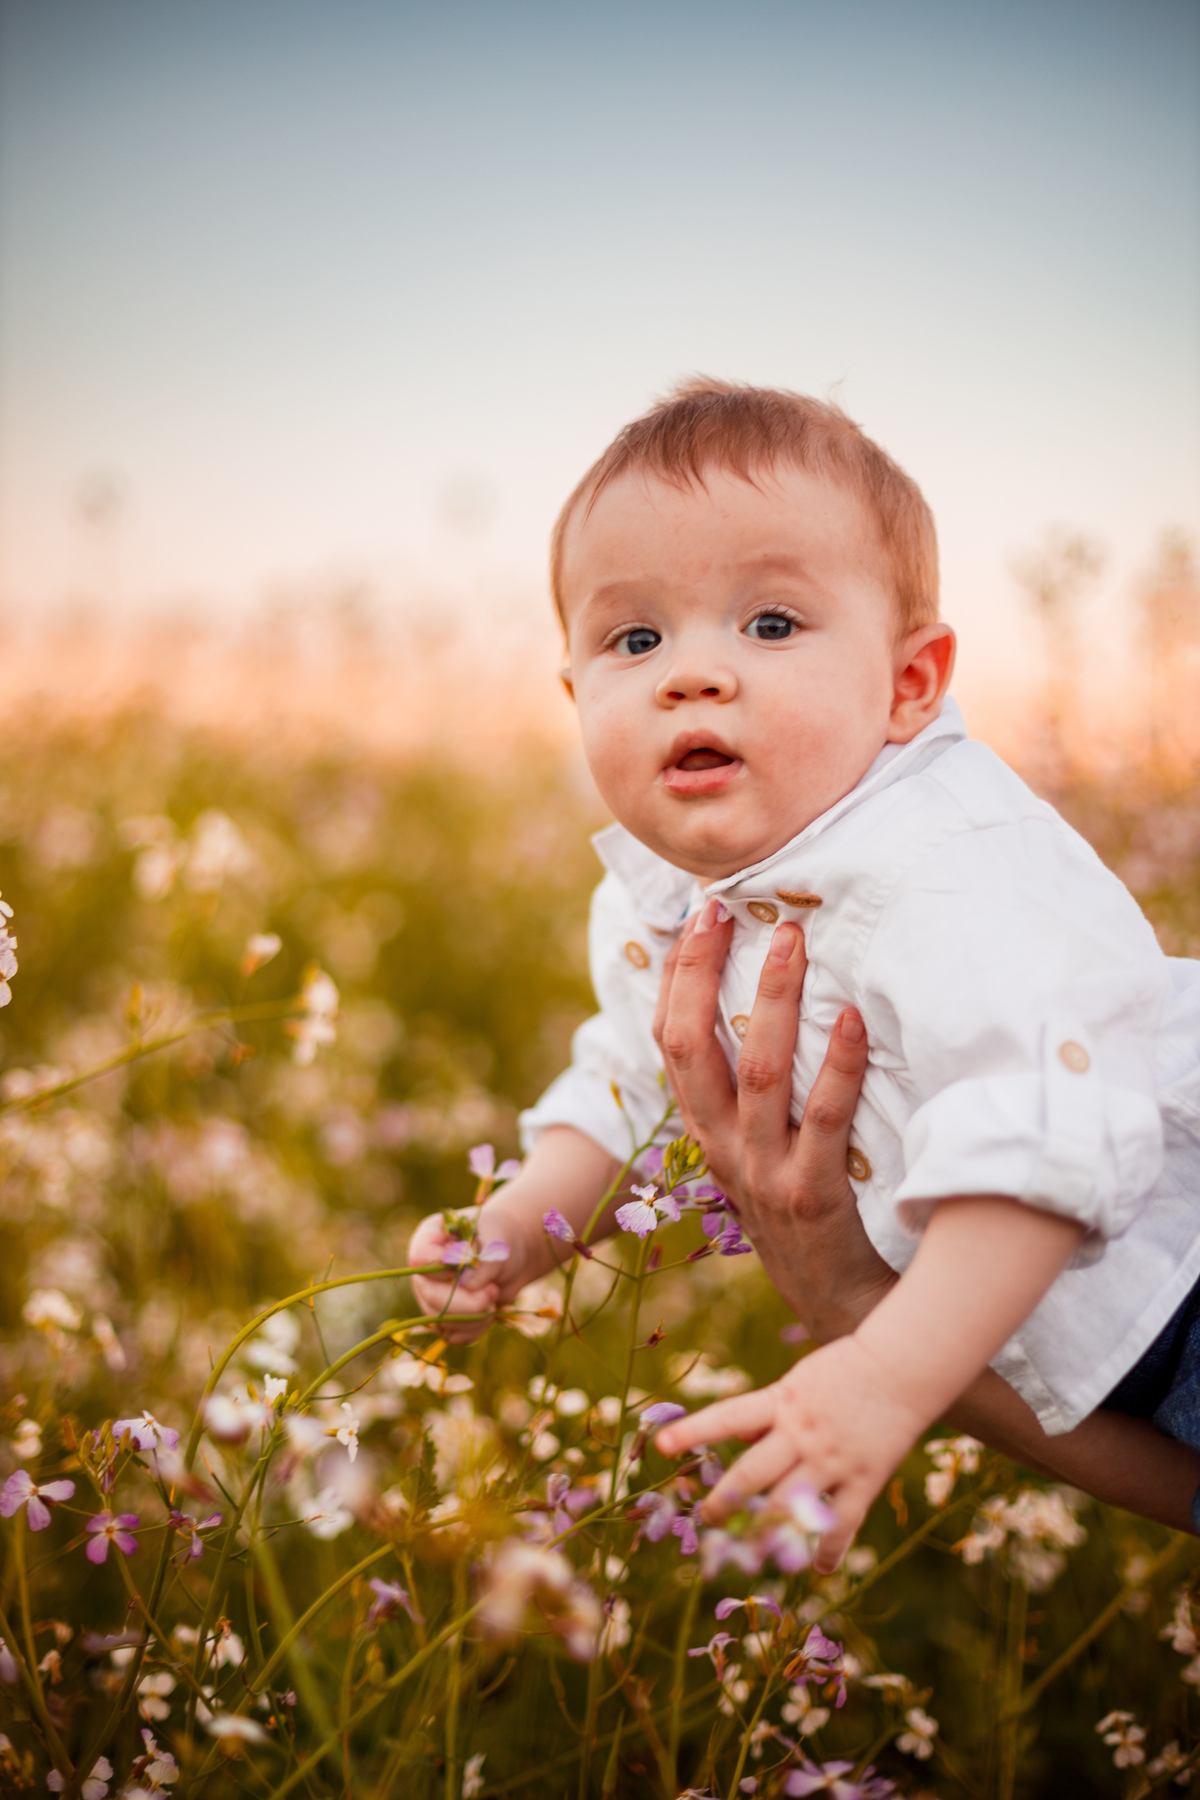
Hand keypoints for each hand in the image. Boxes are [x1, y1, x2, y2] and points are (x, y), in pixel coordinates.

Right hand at [406, 1206, 530, 1344]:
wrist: (511, 1258)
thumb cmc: (500, 1239)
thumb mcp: (496, 1242)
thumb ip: (481, 1261)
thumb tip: (467, 1284)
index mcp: (429, 1240)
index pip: (421, 1259)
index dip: (445, 1269)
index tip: (473, 1265)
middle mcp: (424, 1271)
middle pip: (430, 1296)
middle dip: (467, 1301)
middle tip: (492, 1291)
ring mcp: (431, 1296)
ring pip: (441, 1321)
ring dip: (475, 1316)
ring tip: (493, 1296)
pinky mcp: (443, 1318)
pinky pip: (452, 1336)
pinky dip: (474, 1330)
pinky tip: (488, 1312)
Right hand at [653, 898, 893, 1340]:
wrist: (841, 1315)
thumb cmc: (808, 1218)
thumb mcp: (763, 1157)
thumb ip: (757, 1097)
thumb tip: (770, 1013)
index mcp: (704, 1133)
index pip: (671, 1043)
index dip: (677, 977)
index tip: (697, 918)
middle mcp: (721, 1149)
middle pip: (692, 1047)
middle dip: (704, 972)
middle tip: (724, 909)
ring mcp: (762, 1175)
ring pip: (758, 1073)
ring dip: (776, 1001)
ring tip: (793, 940)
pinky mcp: (811, 1198)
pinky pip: (824, 1121)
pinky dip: (839, 1067)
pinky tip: (855, 1020)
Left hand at [658, 1334, 930, 1569]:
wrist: (903, 1368)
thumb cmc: (845, 1370)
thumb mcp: (798, 1380)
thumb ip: (768, 1412)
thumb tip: (734, 1435)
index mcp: (782, 1400)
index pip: (727, 1416)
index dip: (693, 1431)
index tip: (661, 1445)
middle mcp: (802, 1432)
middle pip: (752, 1474)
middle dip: (723, 1502)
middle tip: (706, 1520)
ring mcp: (833, 1459)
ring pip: (790, 1506)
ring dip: (764, 1533)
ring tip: (747, 1551)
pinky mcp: (864, 1479)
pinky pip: (841, 1523)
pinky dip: (826, 1550)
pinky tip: (816, 1568)